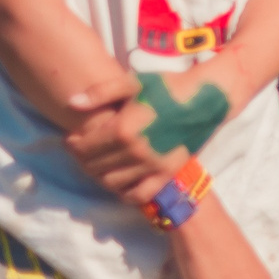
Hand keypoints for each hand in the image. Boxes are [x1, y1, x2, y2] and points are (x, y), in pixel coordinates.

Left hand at [62, 65, 195, 198]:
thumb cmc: (168, 86)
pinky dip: (125, 193)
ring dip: (100, 176)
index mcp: (123, 129)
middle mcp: (135, 153)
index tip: (73, 139)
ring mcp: (151, 166)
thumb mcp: (132, 82)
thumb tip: (71, 103)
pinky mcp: (167, 174)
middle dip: (83, 160)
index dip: (73, 145)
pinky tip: (121, 182)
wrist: (206, 98)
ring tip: (101, 164)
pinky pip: (139, 195)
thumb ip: (100, 93)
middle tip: (85, 151)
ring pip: (111, 183)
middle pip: (95, 166)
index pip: (84, 148)